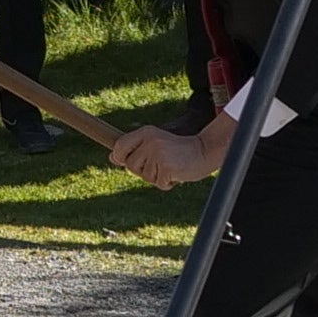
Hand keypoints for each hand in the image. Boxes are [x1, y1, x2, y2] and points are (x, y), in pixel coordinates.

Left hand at [106, 110, 230, 189]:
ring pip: (144, 177)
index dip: (119, 157)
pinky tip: (177, 174)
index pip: (119, 146)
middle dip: (143, 170)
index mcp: (145, 132)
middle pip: (130, 165)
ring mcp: (158, 154)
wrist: (205, 151)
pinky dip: (168, 184)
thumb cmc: (178, 151)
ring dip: (157, 177)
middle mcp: (150, 141)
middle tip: (160, 164)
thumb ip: (135, 149)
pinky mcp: (167, 167)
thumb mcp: (155, 144)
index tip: (121, 161)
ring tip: (170, 167)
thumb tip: (112, 157)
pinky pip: (159, 184)